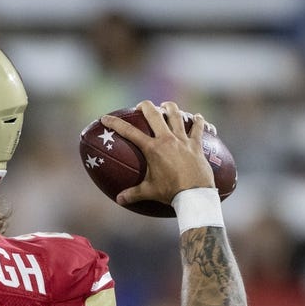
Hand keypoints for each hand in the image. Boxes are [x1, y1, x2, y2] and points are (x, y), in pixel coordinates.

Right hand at [100, 100, 216, 207]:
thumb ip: (132, 194)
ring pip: (176, 115)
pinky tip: (198, 117)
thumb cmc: (170, 192)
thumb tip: (119, 199)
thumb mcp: (149, 192)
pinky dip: (198, 121)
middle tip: (140, 106)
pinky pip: (198, 127)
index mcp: (152, 148)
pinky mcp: (196, 144)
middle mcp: (167, 139)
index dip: (115, 123)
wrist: (194, 194)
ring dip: (170, 108)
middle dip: (145, 106)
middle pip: (154, 114)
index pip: (129, 132)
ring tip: (166, 106)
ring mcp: (183, 139)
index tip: (106, 118)